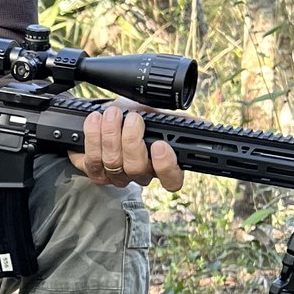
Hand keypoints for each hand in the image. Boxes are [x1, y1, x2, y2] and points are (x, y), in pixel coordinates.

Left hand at [69, 102, 183, 190]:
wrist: (102, 114)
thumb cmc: (131, 116)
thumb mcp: (156, 115)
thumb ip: (175, 122)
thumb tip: (201, 125)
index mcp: (159, 164)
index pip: (172, 180)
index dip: (167, 167)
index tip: (160, 145)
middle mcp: (138, 174)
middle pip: (137, 168)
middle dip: (132, 140)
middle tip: (131, 118)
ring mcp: (115, 176)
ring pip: (113, 163)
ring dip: (111, 134)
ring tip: (111, 114)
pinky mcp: (94, 172)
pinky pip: (92, 161)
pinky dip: (93, 137)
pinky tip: (94, 120)